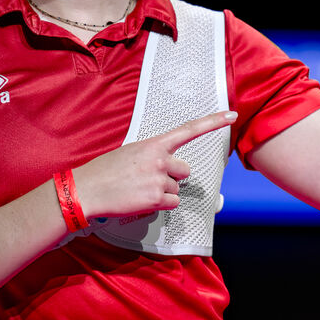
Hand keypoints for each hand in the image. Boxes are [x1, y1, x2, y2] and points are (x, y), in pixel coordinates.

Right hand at [73, 111, 236, 217]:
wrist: (87, 189)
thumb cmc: (105, 170)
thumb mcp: (130, 152)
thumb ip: (152, 155)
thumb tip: (166, 165)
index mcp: (154, 144)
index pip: (189, 129)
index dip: (213, 122)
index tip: (232, 114)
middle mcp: (161, 160)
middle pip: (185, 171)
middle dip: (173, 177)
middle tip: (149, 180)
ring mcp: (159, 179)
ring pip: (176, 189)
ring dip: (163, 192)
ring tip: (139, 190)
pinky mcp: (157, 199)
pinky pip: (171, 203)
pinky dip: (160, 205)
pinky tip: (141, 200)